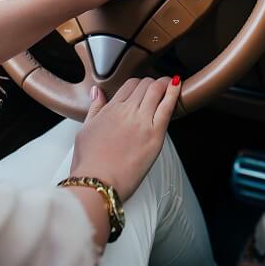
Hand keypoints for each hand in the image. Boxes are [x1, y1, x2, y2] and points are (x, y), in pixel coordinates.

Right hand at [69, 76, 180, 198]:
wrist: (97, 182)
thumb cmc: (89, 162)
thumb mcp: (85, 129)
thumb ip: (94, 108)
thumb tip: (96, 91)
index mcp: (110, 109)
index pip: (130, 84)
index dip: (139, 84)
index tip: (143, 88)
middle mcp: (127, 111)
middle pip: (145, 85)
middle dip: (152, 83)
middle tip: (158, 87)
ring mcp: (142, 121)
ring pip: (156, 90)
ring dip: (164, 84)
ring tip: (170, 84)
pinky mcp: (155, 135)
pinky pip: (167, 107)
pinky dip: (174, 93)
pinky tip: (178, 84)